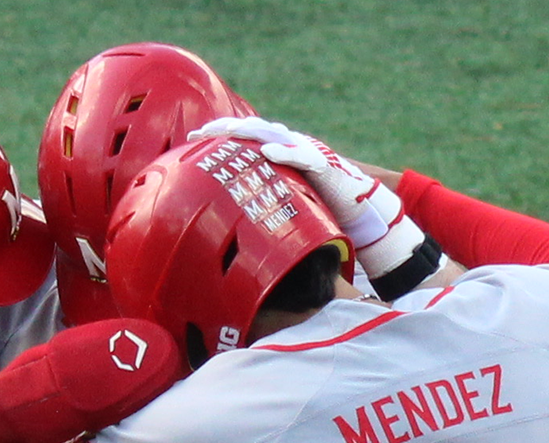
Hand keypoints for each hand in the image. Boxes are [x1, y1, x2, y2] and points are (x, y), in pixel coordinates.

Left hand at [192, 117, 390, 243]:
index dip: (218, 135)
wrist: (358, 207)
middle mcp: (289, 144)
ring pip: (274, 135)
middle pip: (252, 129)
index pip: (243, 137)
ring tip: (226, 132)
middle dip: (224, 129)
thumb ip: (261, 193)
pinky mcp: (322, 164)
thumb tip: (227, 208)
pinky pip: (301, 156)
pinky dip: (284, 152)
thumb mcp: (282, 197)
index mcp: (278, 149)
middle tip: (197, 134)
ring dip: (248, 133)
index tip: (191, 140)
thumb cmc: (318, 204)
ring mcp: (306, 150)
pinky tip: (266, 152)